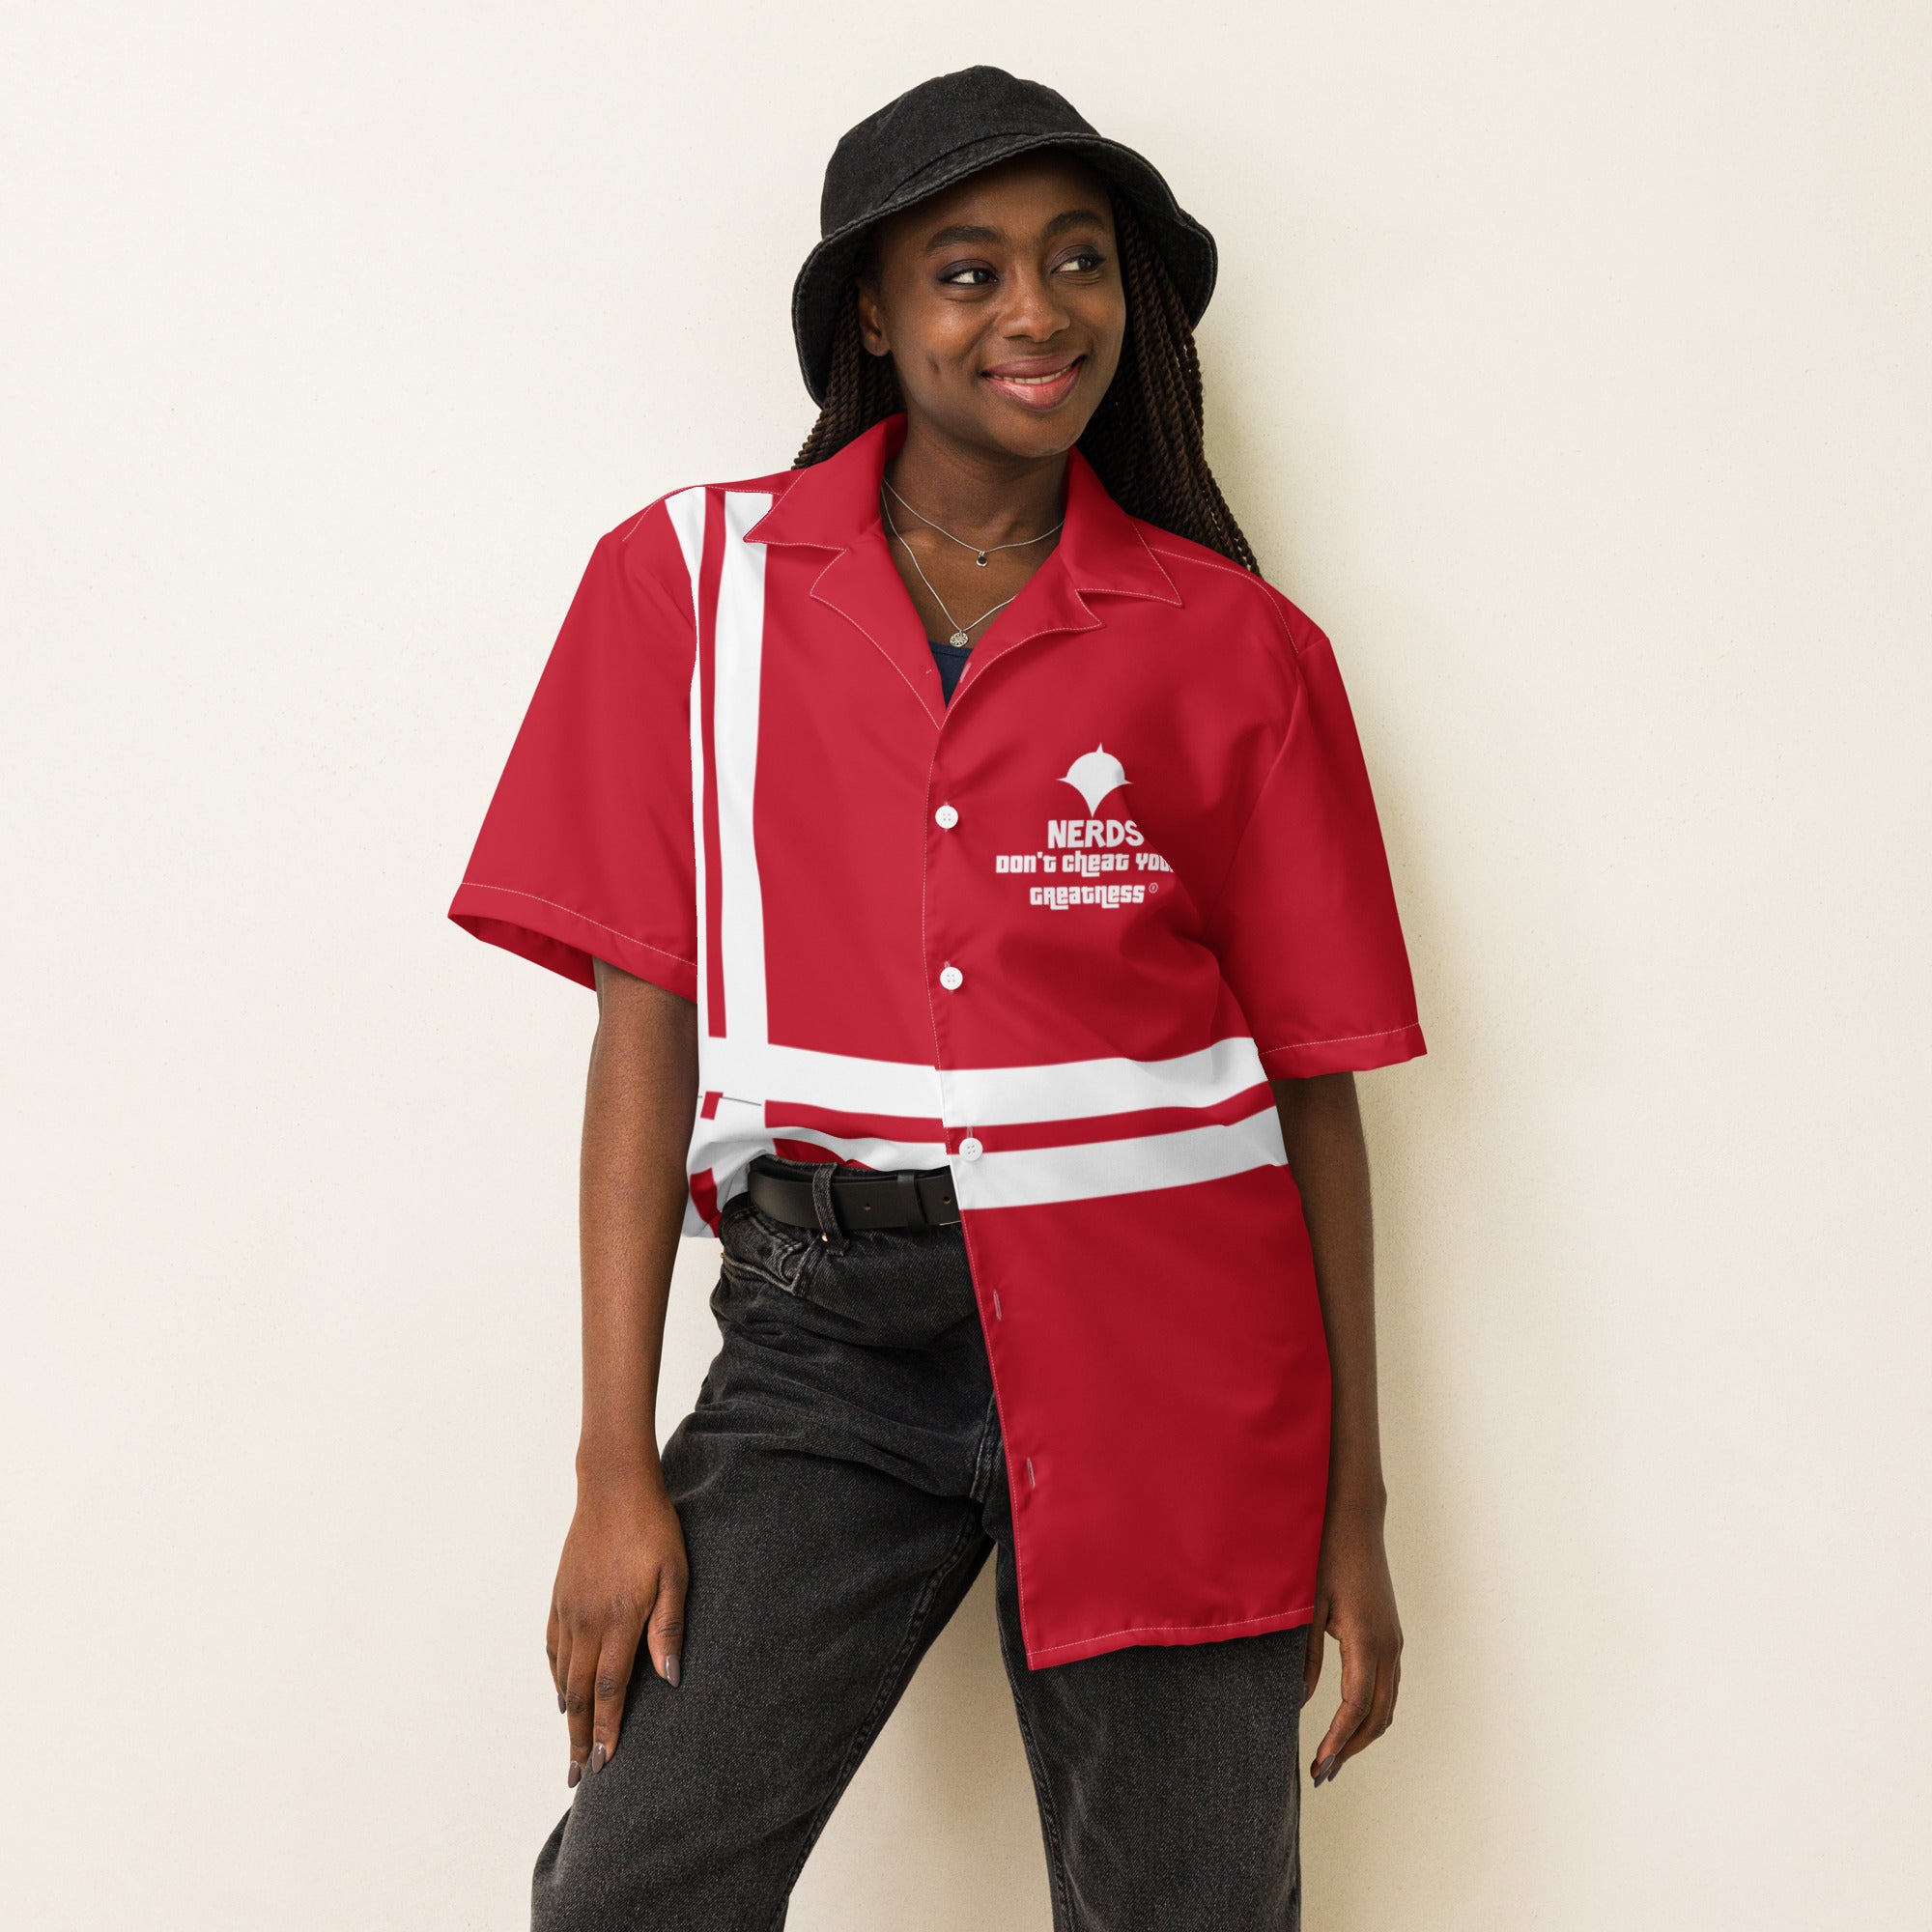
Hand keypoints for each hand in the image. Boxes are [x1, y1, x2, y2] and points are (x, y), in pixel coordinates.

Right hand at [548, 1465, 688, 1786]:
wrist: (613, 1487)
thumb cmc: (653, 1529)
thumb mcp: (675, 1576)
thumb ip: (669, 1629)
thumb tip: (670, 1680)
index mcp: (618, 1620)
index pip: (607, 1690)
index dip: (605, 1731)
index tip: (603, 1765)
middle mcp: (586, 1621)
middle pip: (578, 1693)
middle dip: (578, 1737)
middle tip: (577, 1776)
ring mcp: (568, 1609)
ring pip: (562, 1675)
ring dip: (565, 1714)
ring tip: (570, 1745)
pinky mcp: (559, 1596)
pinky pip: (553, 1648)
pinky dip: (555, 1678)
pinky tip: (560, 1693)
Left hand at [1301, 1497, 1401, 1785]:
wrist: (1354, 1518)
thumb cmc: (1325, 1555)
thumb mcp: (1307, 1606)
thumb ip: (1304, 1657)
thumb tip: (1298, 1702)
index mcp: (1367, 1641)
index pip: (1354, 1707)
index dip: (1336, 1741)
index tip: (1318, 1766)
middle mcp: (1388, 1646)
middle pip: (1377, 1716)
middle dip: (1351, 1747)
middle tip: (1322, 1773)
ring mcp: (1394, 1640)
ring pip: (1387, 1704)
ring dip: (1363, 1734)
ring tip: (1333, 1756)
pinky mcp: (1391, 1633)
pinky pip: (1387, 1686)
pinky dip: (1371, 1712)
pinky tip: (1348, 1720)